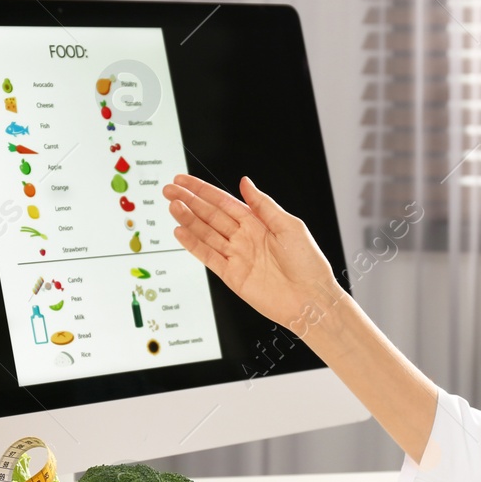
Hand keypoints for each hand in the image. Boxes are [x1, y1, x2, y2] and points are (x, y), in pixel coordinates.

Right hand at [163, 174, 341, 331]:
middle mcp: (245, 238)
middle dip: (189, 202)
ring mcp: (237, 257)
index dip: (203, 191)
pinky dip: (193, 245)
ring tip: (172, 207)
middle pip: (210, 216)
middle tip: (169, 191)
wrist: (311, 299)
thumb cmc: (309, 263)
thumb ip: (263, 204)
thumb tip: (245, 182)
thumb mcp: (289, 225)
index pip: (224, 202)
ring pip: (206, 234)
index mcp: (259, 223)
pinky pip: (208, 257)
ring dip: (188, 220)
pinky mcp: (232, 276)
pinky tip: (180, 232)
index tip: (184, 181)